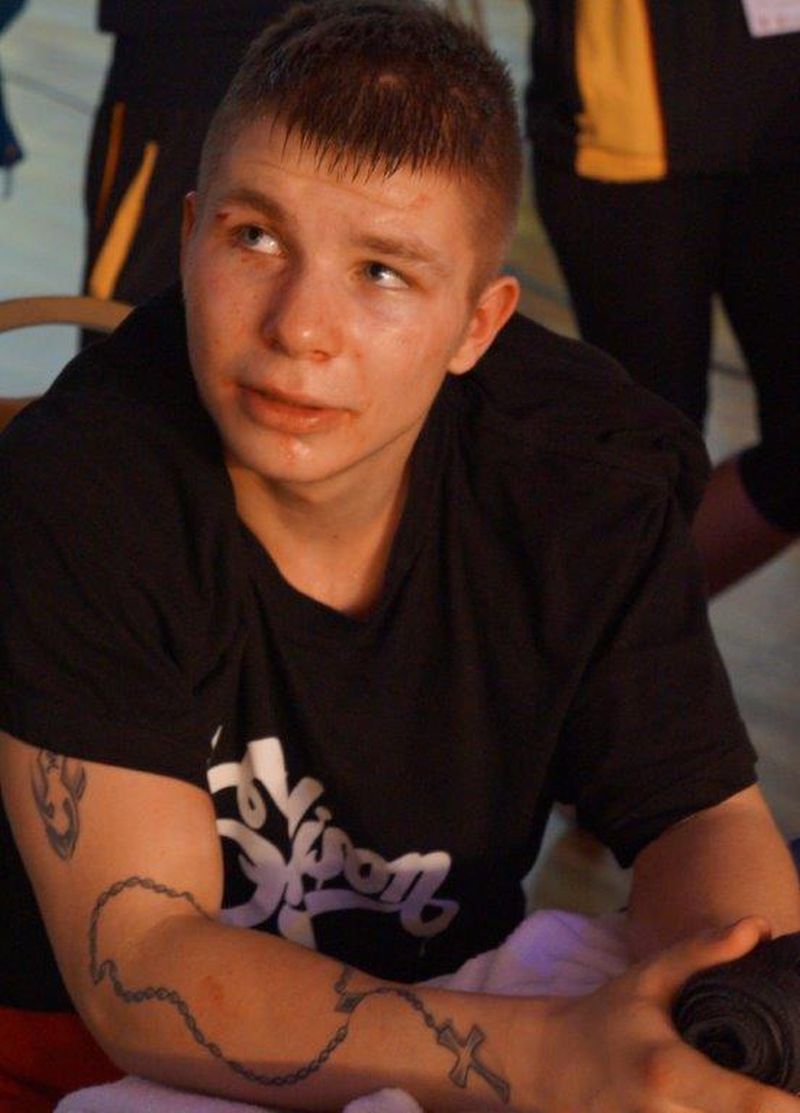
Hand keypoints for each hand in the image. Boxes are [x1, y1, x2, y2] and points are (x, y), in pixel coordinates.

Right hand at [521, 916, 799, 1111]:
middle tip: (792, 1085)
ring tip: (772, 1097)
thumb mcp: (650, 979)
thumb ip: (704, 953)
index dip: (792, 1107)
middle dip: (778, 1111)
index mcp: (668, 1070)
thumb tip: (760, 927)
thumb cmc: (608, 1017)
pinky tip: (735, 1108)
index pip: (749, 1106)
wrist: (549, 1065)